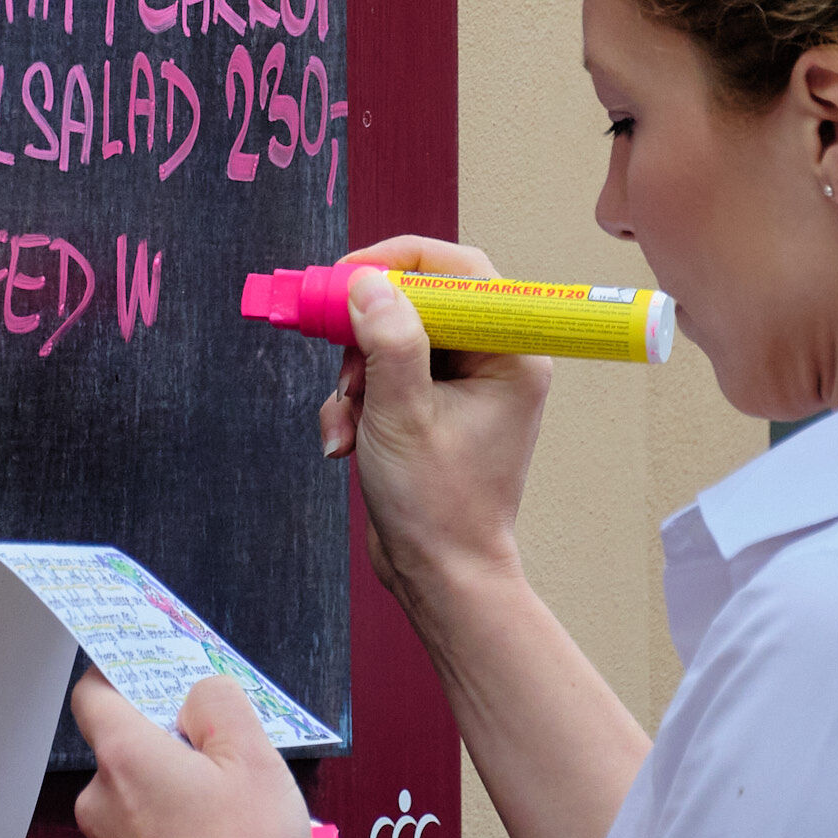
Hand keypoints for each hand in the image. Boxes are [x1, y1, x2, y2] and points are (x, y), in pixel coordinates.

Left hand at [70, 669, 314, 837]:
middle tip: (226, 767)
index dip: (124, 679)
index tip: (157, 682)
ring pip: (137, 804)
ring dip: (174, 803)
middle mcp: (100, 802)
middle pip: (126, 752)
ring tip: (232, 825)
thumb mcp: (256, 758)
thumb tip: (200, 695)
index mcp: (126, 757)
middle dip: (172, 752)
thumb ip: (221, 705)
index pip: (94, 694)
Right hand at [318, 236, 551, 605]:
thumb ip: (388, 341)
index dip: (397, 262)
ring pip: (390, 340)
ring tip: (347, 424)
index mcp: (510, 352)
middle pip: (416, 302)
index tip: (345, 277)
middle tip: (327, 342)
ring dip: (354, 378)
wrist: (440, 575)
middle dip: (364, 333)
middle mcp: (494, 359)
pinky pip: (385, 376)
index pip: (458, 270)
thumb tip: (367, 282)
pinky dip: (356, 403)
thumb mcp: (403, 414)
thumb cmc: (438, 506)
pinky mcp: (434, 406)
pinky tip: (344, 442)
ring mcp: (464, 384)